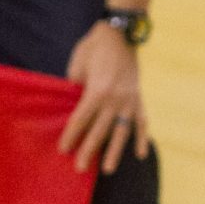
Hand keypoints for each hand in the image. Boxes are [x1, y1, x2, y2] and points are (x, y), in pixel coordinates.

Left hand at [60, 21, 151, 174]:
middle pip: (99, 131)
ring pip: (121, 132)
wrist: (120, 34)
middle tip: (79, 168)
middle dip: (88, 150)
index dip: (71, 135)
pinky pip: (141, 123)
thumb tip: (73, 107)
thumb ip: (77, 89)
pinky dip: (141, 139)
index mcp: (97, 91)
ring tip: (107, 169)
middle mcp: (115, 100)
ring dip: (114, 152)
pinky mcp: (139, 99)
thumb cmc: (93, 48)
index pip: (81, 119)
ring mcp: (129, 102)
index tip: (63, 149)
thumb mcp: (78, 66)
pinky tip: (139, 154)